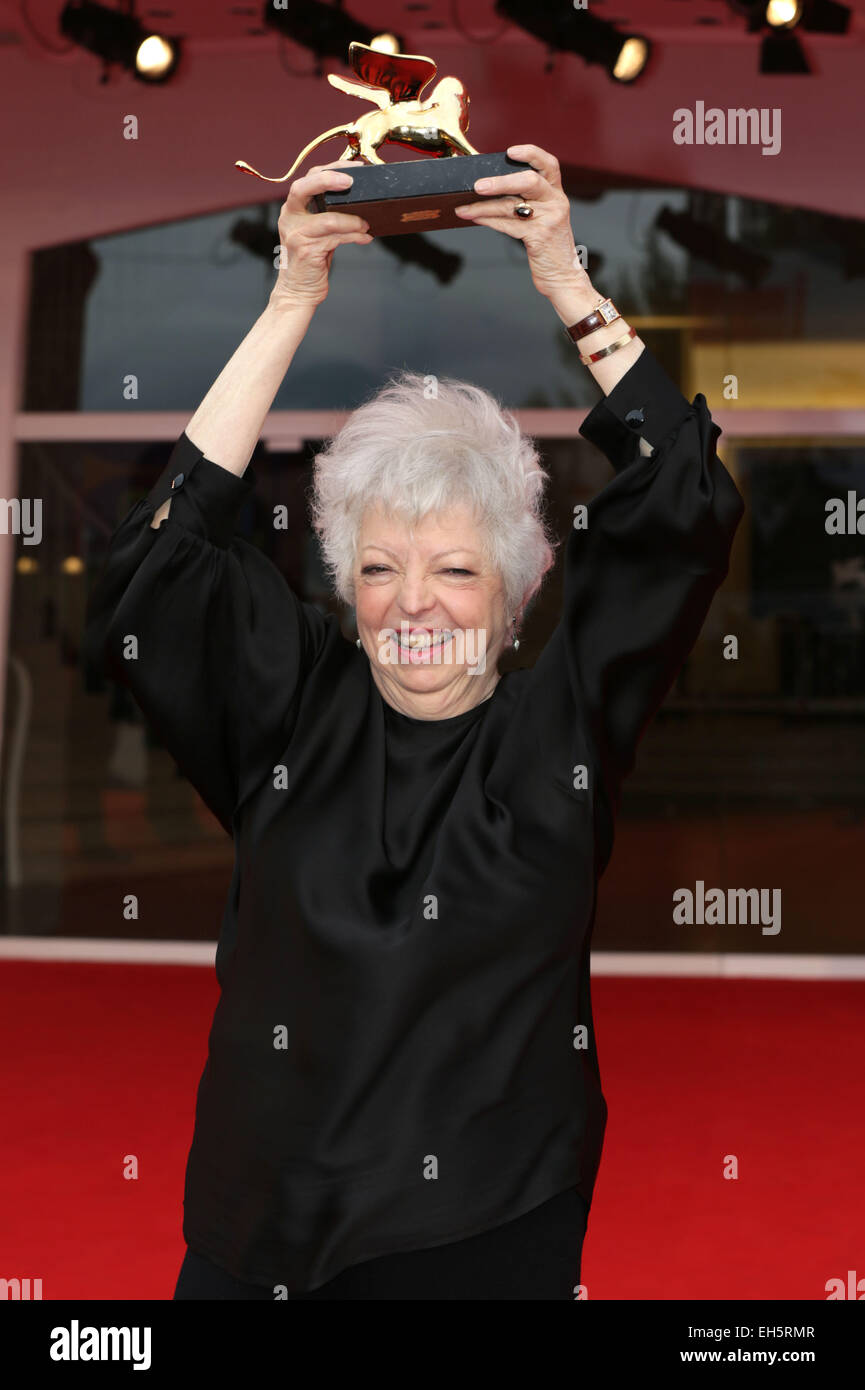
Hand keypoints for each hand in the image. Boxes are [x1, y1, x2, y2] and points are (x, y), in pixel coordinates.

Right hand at [270, 160, 373, 310]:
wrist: (298, 292)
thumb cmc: (311, 261)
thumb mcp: (318, 232)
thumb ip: (330, 216)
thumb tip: (361, 204)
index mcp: (293, 208)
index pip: (308, 178)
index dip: (331, 169)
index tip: (354, 169)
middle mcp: (290, 217)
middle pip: (305, 186)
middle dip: (330, 179)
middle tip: (352, 182)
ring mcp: (296, 233)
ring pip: (328, 217)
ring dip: (352, 220)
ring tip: (366, 224)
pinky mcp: (306, 250)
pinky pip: (335, 237)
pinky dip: (353, 235)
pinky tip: (364, 237)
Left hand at [454, 143, 593, 304]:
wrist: (562, 277)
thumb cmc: (548, 247)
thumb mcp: (543, 218)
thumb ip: (527, 202)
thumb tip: (489, 189)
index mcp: (556, 193)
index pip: (549, 164)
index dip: (531, 154)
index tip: (510, 151)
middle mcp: (556, 202)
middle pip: (529, 181)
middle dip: (500, 181)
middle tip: (477, 185)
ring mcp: (549, 219)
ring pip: (512, 206)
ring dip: (483, 206)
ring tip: (463, 207)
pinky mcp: (539, 237)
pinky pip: (508, 225)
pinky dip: (488, 220)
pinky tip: (474, 217)